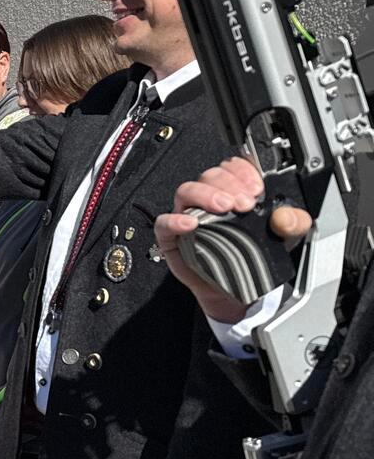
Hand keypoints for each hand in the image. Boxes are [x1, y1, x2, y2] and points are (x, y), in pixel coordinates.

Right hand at [154, 156, 312, 323]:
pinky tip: (190, 224)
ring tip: (223, 208)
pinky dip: (174, 220)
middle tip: (245, 203)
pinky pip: (164, 222)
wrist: (236, 290)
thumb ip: (294, 223)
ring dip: (205, 195)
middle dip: (229, 184)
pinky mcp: (172, 237)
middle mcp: (209, 200)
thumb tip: (285, 215)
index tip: (257, 188)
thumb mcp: (285, 238)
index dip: (243, 172)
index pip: (233, 168)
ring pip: (187, 190)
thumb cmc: (253, 258)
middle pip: (210, 176)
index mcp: (234, 192)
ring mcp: (188, 216)